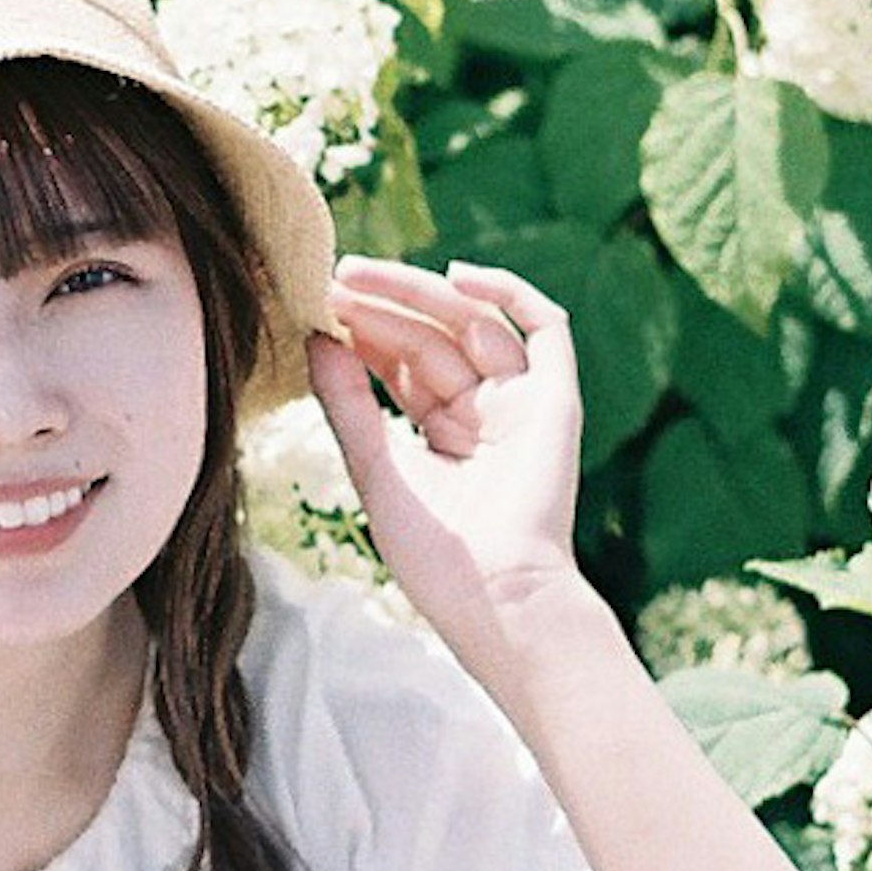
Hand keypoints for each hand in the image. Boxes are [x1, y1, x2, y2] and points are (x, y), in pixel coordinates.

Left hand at [309, 256, 586, 684]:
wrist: (495, 594)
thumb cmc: (435, 552)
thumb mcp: (373, 466)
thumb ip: (346, 402)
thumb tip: (315, 337)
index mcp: (442, 433)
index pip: (401, 364)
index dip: (364, 331)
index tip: (318, 302)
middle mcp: (484, 412)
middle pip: (432, 339)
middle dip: (383, 307)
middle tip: (334, 277)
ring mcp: (522, 403)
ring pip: (474, 325)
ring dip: (421, 294)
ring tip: (364, 276)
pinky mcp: (556, 399)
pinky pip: (546, 330)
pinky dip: (511, 294)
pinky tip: (458, 276)